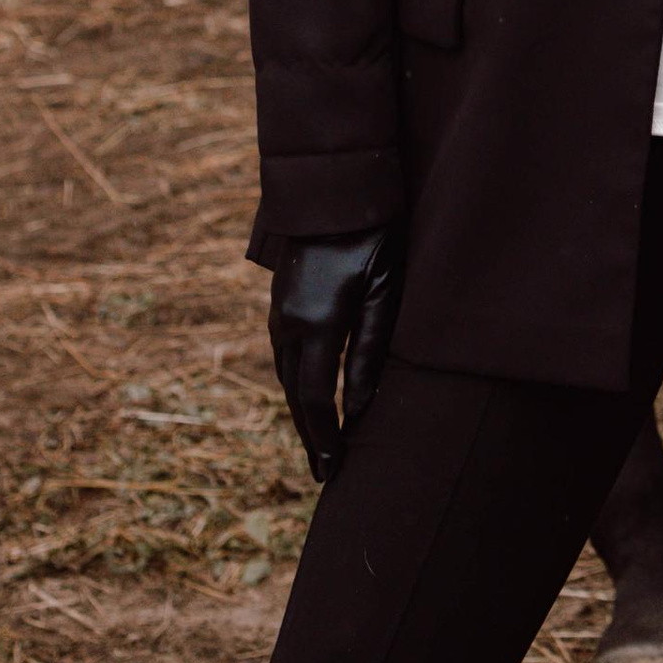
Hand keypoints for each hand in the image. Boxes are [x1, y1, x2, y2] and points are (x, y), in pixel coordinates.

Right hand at [268, 229, 403, 484]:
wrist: (335, 189)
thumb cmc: (373, 237)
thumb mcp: (383, 292)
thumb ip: (370, 351)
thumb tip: (360, 407)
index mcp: (316, 325)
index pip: (317, 399)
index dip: (326, 437)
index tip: (336, 468)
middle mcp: (288, 323)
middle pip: (296, 395)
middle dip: (311, 435)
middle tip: (325, 472)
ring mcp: (280, 312)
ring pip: (285, 376)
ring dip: (302, 411)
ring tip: (320, 442)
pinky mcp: (281, 302)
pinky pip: (283, 355)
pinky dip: (296, 383)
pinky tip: (310, 394)